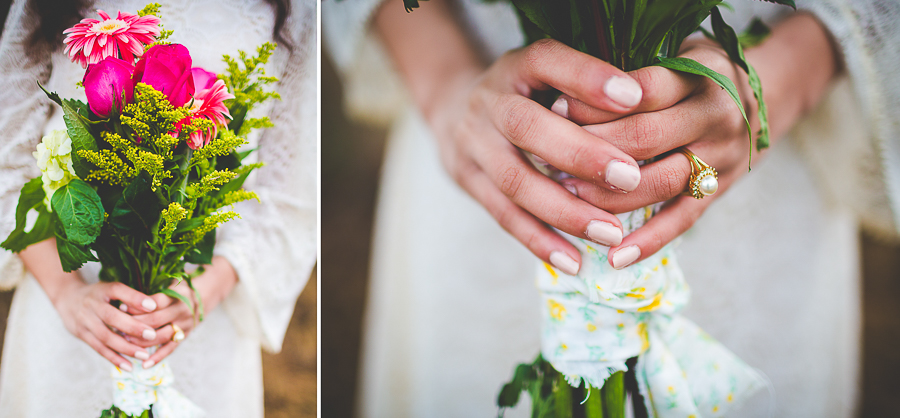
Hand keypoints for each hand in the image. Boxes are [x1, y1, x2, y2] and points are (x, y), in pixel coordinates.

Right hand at [52, 280, 160, 370]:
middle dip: (133, 327)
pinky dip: (114, 358)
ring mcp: (85, 321)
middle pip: (112, 317)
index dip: (135, 298)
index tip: (154, 306)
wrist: (68, 299)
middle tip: (152, 335)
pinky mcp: (82, 334)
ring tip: (144, 355)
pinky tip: (129, 366)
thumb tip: (155, 307)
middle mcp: (92, 304)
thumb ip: (130, 295)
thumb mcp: (112, 288)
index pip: (118, 291)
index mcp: (103, 289)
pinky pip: (99, 348)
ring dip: (126, 348)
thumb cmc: (100, 294)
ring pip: (106, 336)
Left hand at [129, 256, 237, 367]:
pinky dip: (157, 358)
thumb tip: (124, 301)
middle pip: (154, 320)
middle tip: (117, 327)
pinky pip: (170, 349)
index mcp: (177, 295)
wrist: (207, 293)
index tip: (120, 307)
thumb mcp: (170, 284)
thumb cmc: (181, 288)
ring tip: (124, 342)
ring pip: (160, 336)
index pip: (154, 302)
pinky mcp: (185, 336)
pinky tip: (144, 364)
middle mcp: (182, 311)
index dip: (136, 306)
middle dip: (134, 325)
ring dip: (141, 341)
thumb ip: (152, 293)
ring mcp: (185, 325)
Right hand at [377, 2, 651, 274]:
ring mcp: (473, 143)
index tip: (635, 95)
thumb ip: (586, 87)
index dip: (587, 77)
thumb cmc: (525, 93)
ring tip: (612, 233)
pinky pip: (504, 216)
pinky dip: (540, 241)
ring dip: (565, 211)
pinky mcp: (468, 181)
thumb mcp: (548, 73)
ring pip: (515, 181)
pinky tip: (574, 262)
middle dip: (581, 154)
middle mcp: (489, 101)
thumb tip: (649, 107)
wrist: (453, 110)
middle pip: (527, 126)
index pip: (547, 60)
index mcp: (516, 66)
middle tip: (630, 178)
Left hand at [555, 13, 838, 268]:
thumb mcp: (676, 53)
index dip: (593, 103)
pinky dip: (649, 242)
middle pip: (644, 138)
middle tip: (548, 158)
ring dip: (609, 195)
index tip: (554, 109)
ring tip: (566, 197)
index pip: (639, 91)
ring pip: (659, 183)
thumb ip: (634, 74)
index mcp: (698, 75)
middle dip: (591, 151)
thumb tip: (564, 98)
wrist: (767, 96)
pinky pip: (682, 220)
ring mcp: (720, 158)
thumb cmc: (697, 75)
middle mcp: (714, 116)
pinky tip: (615, 256)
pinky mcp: (719, 191)